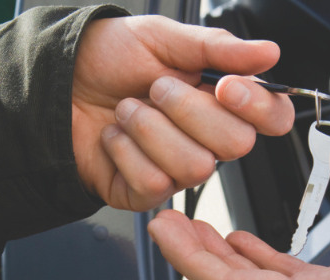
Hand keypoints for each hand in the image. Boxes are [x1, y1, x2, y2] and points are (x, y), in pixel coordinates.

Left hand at [70, 15, 293, 210]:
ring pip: (195, 167)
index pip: (272, 118)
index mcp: (219, 99)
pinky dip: (126, 152)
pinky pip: (155, 183)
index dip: (259, 107)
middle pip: (237, 145)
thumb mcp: (162, 38)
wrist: (57, 83)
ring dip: (151, 130)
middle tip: (156, 88)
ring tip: (127, 109)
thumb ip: (216, 47)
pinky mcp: (146, 192)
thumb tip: (268, 53)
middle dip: (189, 110)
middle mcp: (206, 138)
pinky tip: (114, 136)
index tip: (226, 86)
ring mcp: (178, 168)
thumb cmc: (109, 59)